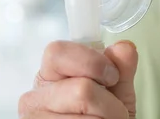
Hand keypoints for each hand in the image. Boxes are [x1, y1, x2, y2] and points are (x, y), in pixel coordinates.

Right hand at [19, 40, 137, 117]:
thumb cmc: (104, 116)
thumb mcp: (116, 91)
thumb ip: (121, 67)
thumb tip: (124, 47)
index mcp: (49, 75)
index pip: (58, 52)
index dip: (91, 62)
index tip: (111, 76)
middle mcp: (36, 97)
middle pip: (81, 89)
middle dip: (109, 102)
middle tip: (113, 110)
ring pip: (88, 116)